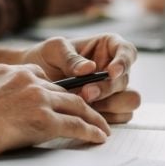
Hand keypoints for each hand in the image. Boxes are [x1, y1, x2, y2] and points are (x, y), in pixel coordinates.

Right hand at [0, 64, 110, 165]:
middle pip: (62, 90)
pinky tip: (99, 137)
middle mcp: (26, 79)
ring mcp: (38, 98)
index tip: (61, 99)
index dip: (54, 90)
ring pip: (76, 105)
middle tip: (92, 113)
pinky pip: (76, 125)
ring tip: (102, 127)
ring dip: (93, 118)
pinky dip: (91, 131)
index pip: (39, 76)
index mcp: (8, 71)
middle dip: (80, 102)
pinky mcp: (44, 119)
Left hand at [22, 34, 140, 123]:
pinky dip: (105, 118)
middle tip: (86, 93)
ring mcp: (114, 91)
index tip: (111, 72)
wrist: (35, 83)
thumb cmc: (46, 59)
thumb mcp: (53, 50)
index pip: (127, 51)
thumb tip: (89, 69)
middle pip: (125, 80)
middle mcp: (115, 69)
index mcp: (108, 47)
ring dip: (109, 105)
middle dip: (107, 89)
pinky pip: (120, 117)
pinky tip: (85, 114)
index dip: (123, 62)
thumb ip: (70, 57)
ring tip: (83, 104)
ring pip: (129, 101)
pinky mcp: (110, 110)